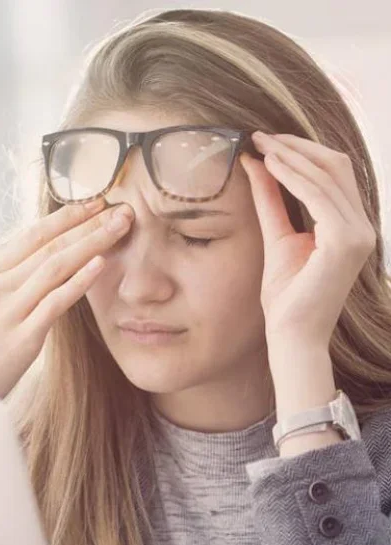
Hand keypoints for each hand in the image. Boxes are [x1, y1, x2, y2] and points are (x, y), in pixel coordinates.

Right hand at [0, 199, 132, 400]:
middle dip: (88, 224)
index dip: (65, 217)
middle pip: (50, 246)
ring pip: (57, 267)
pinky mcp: (23, 340)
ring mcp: (10, 312)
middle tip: (122, 208)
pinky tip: (101, 264)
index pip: (31, 236)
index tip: (92, 203)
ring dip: (93, 243)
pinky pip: (55, 304)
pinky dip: (79, 282)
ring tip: (121, 226)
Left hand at [239, 131, 375, 348]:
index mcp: (350, 227)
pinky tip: (269, 165)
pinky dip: (293, 176)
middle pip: (336, 166)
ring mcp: (359, 234)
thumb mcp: (277, 238)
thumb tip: (257, 163)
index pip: (333, 174)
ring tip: (261, 145)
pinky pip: (319, 196)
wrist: (292, 336)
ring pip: (328, 175)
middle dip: (297, 146)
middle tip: (260, 135)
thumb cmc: (287, 298)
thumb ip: (271, 201)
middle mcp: (362, 228)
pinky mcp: (346, 242)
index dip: (302, 152)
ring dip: (292, 156)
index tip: (267, 141)